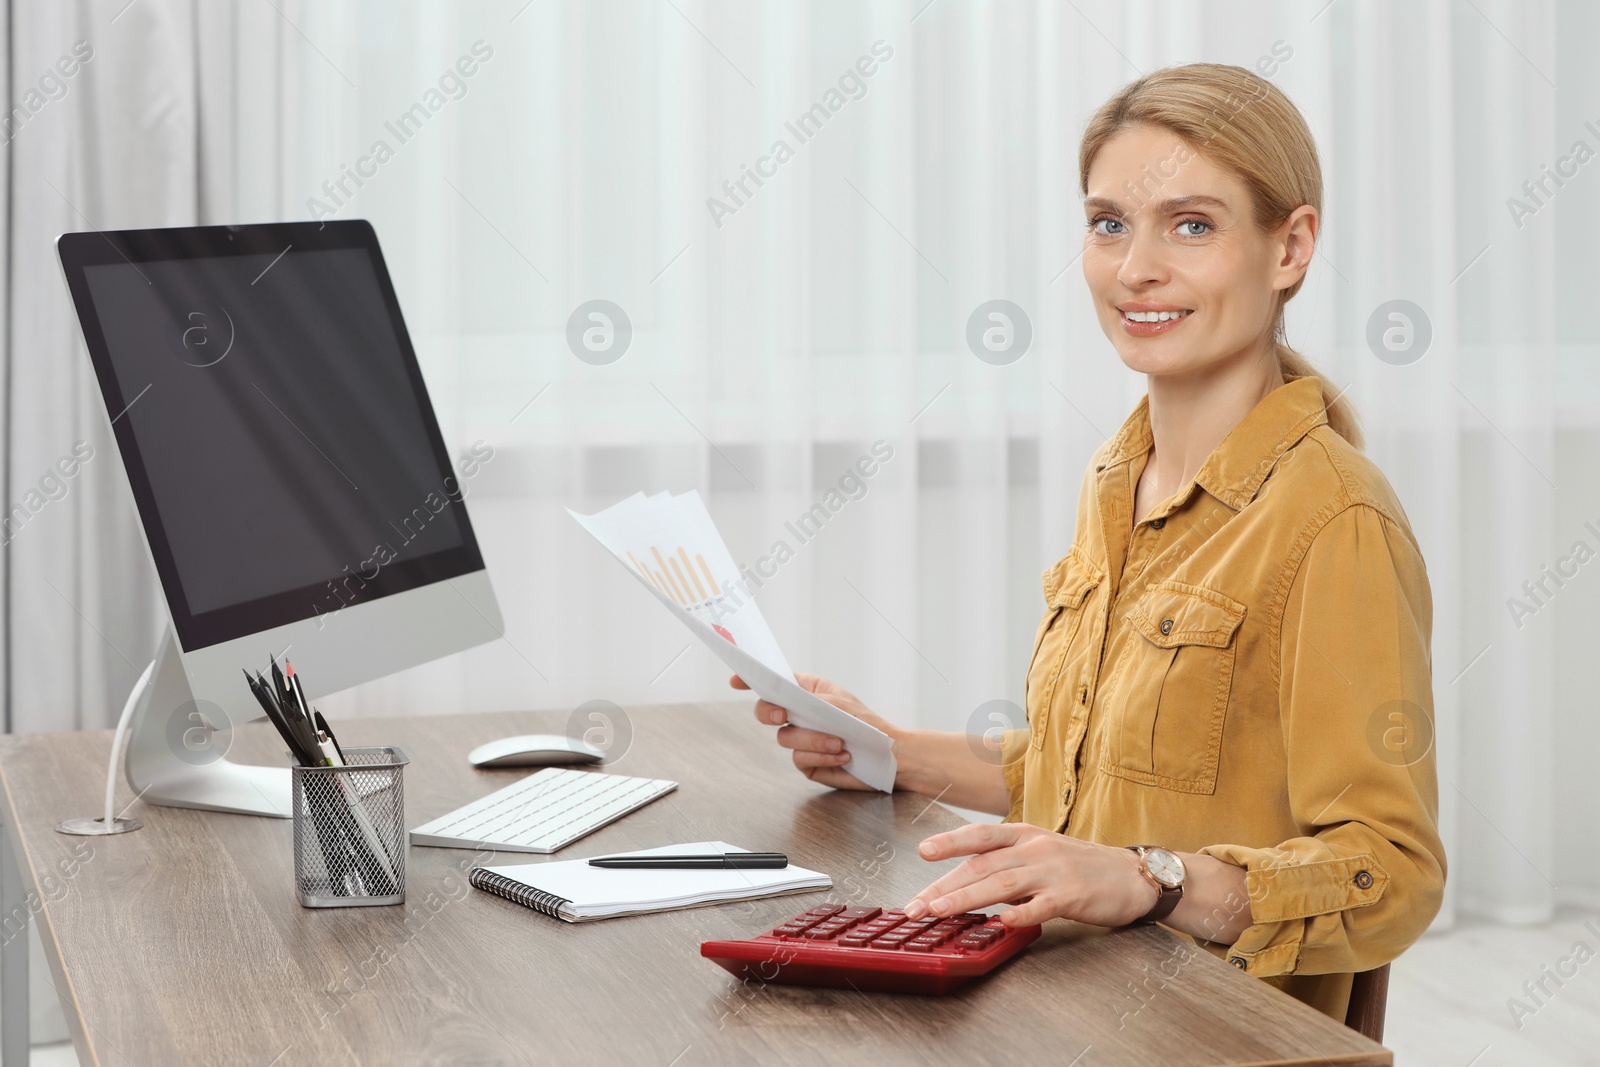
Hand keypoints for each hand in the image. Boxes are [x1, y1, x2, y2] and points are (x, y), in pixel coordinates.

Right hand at [729, 672, 900, 791]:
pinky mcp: (807, 763)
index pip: (774, 684)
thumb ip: (808, 699)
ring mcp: (801, 740)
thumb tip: (785, 699)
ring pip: (786, 738)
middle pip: (766, 712)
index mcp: (805, 692)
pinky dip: (821, 755)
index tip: (736, 681)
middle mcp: (799, 715)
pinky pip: (800, 759)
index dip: (751, 681)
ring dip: (813, 740)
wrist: (887, 755)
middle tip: (784, 715)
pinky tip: (842, 755)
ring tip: (840, 742)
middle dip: (770, 712)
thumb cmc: (866, 723)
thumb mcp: (838, 702)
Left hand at [903, 823, 1158, 927]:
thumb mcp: (1040, 854)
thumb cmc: (1080, 867)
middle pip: (982, 864)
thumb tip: (963, 882)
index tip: (922, 852)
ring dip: (966, 898)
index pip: (980, 835)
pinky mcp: (1073, 895)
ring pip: (1002, 883)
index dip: (950, 842)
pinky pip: (1041, 905)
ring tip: (939, 911)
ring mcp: (1054, 871)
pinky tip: (1002, 922)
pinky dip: (1021, 914)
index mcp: (1025, 835)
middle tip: (917, 904)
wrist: (1132, 876)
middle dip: (944, 885)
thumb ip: (1005, 865)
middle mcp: (1035, 848)